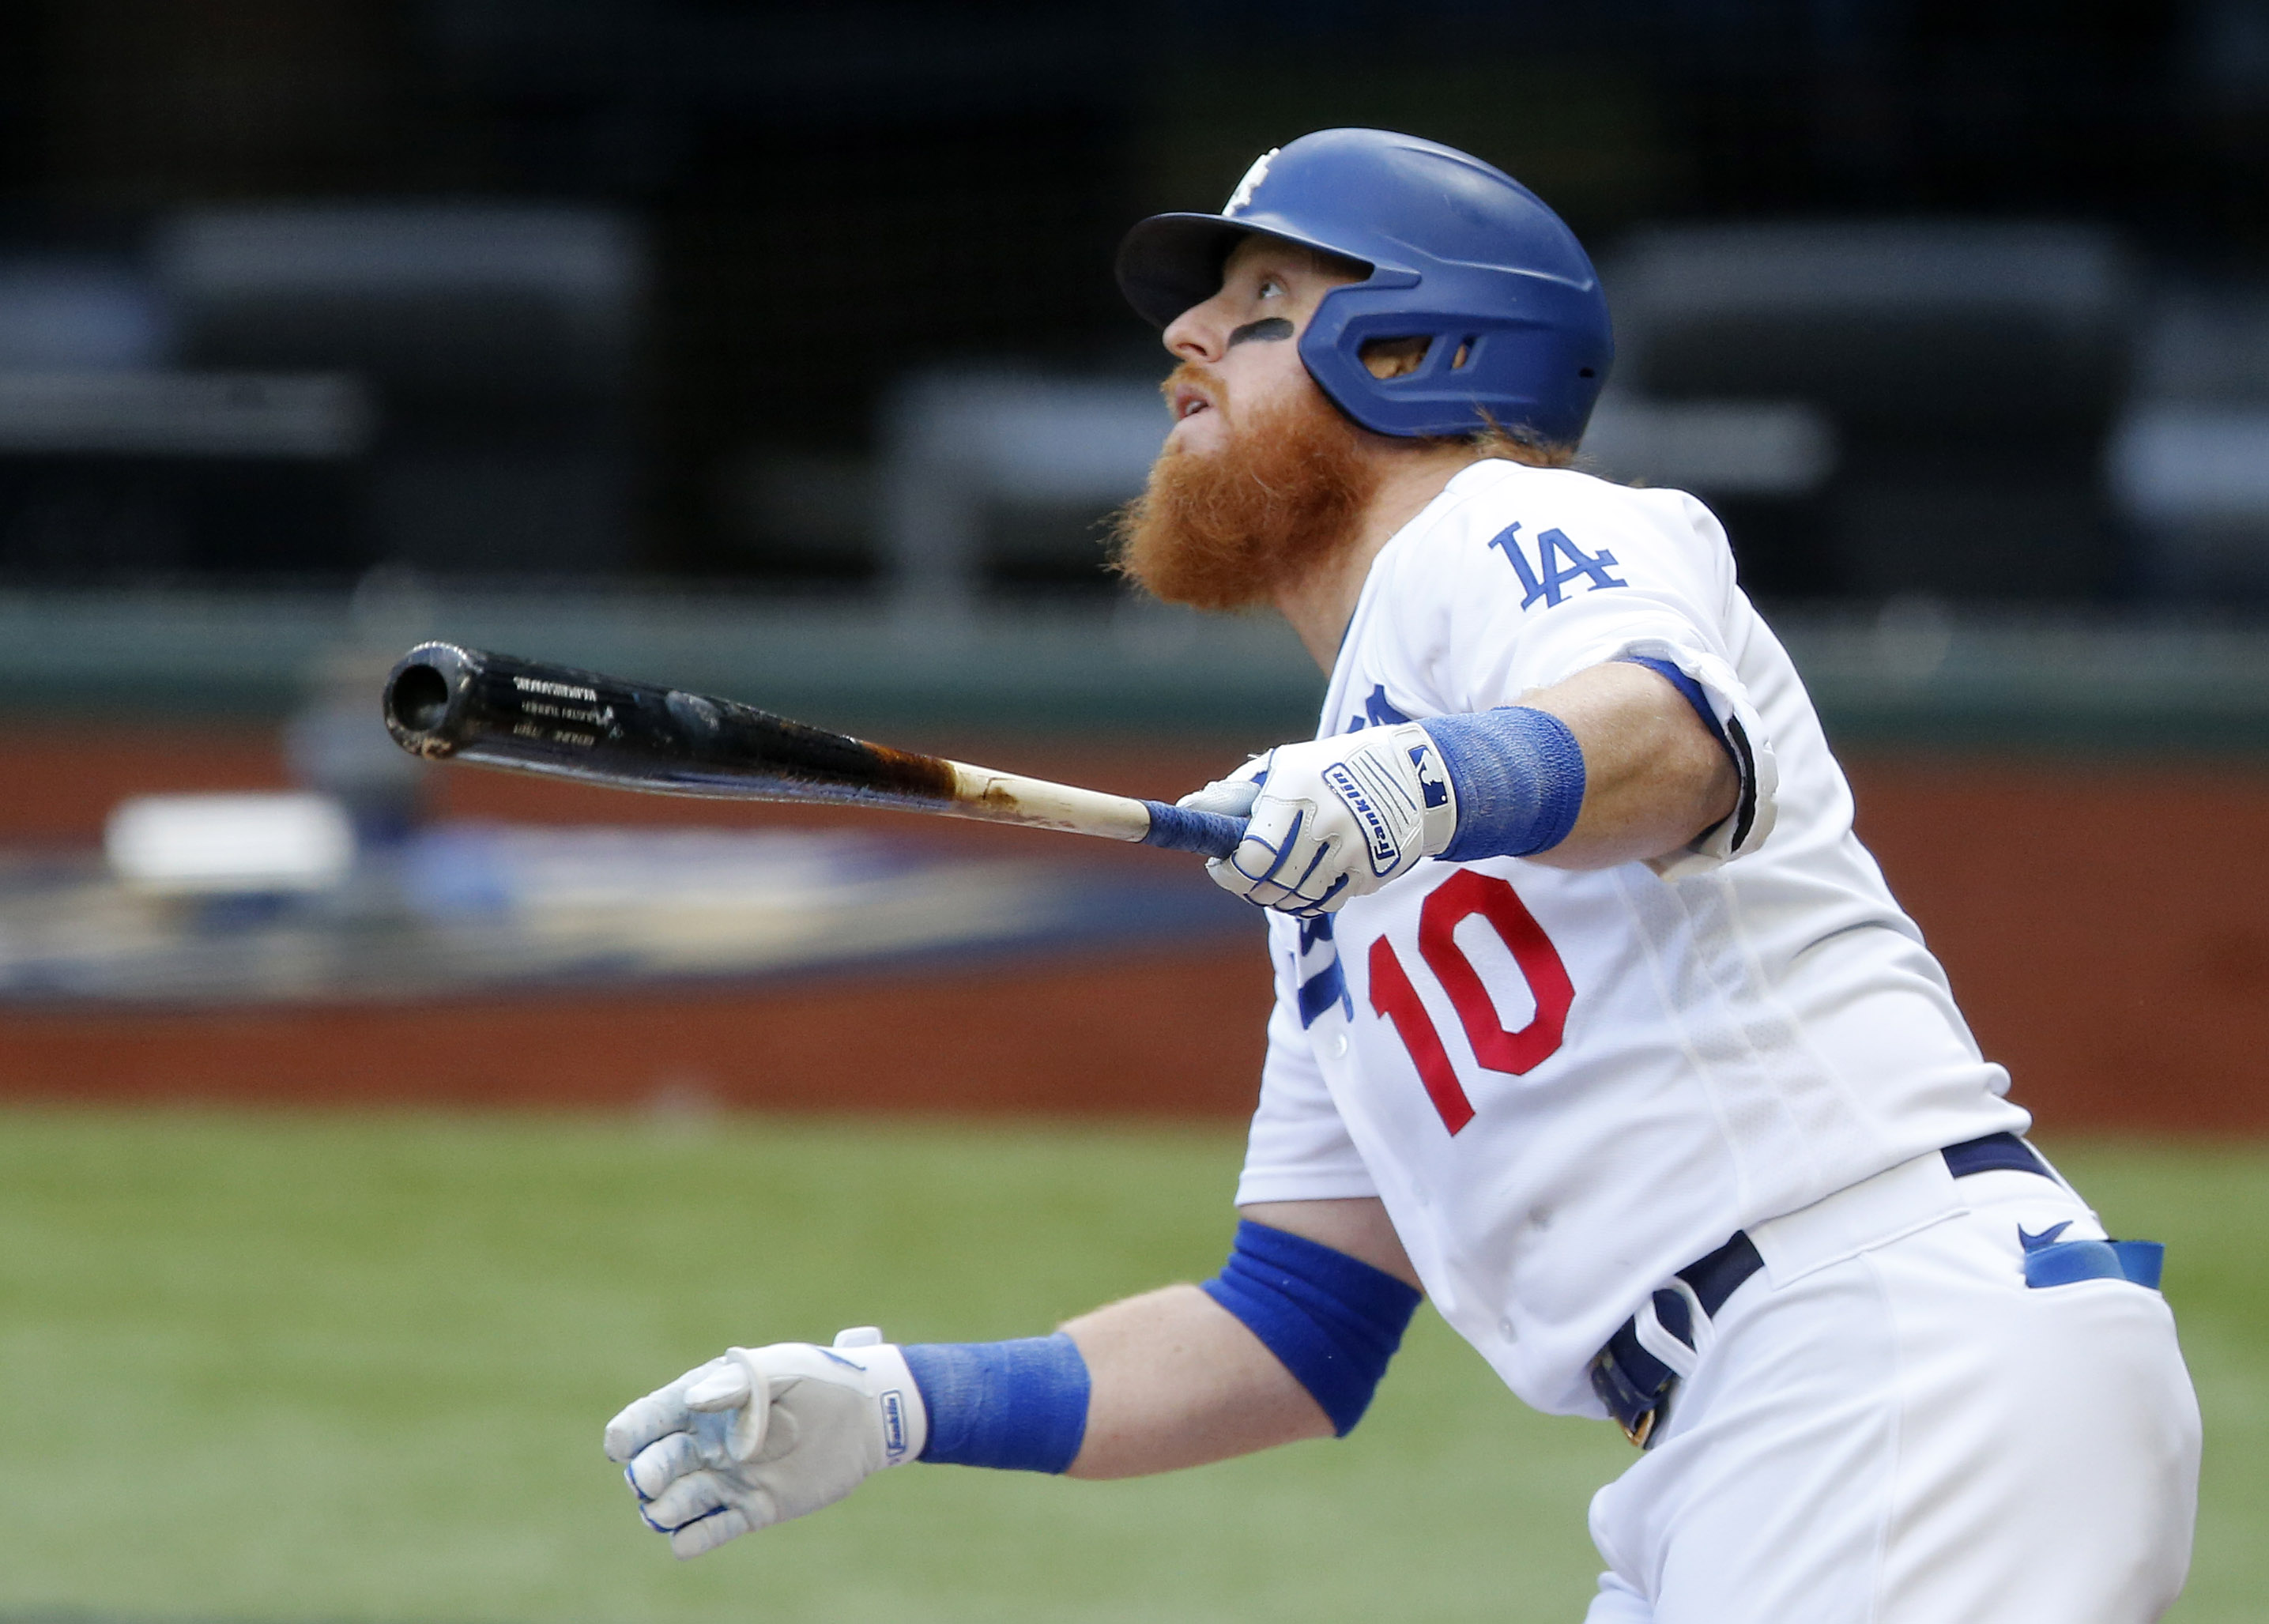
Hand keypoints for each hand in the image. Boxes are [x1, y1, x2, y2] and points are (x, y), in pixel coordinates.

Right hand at [602, 1327, 927, 1557]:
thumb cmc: (824, 1379)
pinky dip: (693, 1540)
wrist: (871, 1416)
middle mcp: (708, 1442)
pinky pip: (711, 1531)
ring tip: (667, 1511)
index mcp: (706, 1400)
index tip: (621, 1445)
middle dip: (646, 1473)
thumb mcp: (783, 1369)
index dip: (630, 1432)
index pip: (650, 1418)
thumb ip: (737, 1384)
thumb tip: (692, 1400)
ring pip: (676, 1502)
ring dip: (663, 1510)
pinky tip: (685, 1541)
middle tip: (651, 1480)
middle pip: (655, 1464)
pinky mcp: (752, 1509)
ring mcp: (728, 1478)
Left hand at [1178, 723, 1455, 915]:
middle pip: (1271, 885)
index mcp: (1296, 791)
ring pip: (1297, 899)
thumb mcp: (1284, 766)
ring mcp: (1353, 850)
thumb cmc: (1332, 768)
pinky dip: (1310, 899)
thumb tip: (1189, 809)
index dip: (1229, 871)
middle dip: (1249, 886)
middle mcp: (1326, 822)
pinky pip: (1327, 903)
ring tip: (1278, 874)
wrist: (1415, 775)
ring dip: (1279, 895)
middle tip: (1244, 875)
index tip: (1220, 864)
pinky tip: (1309, 878)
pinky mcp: (1373, 871)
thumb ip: (1236, 793)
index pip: (1251, 856)